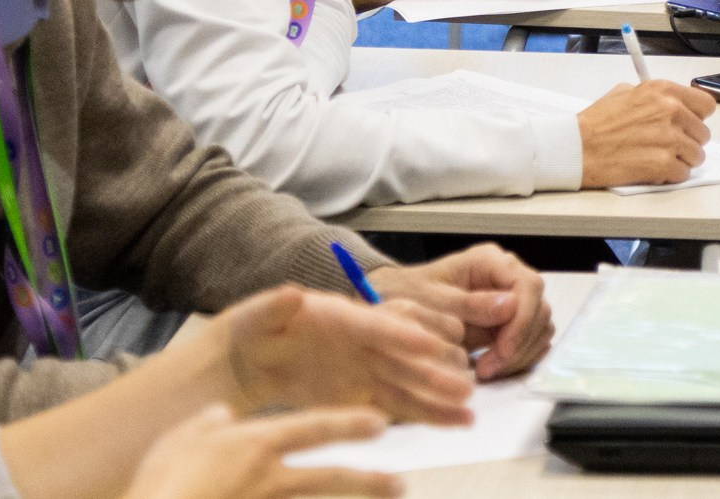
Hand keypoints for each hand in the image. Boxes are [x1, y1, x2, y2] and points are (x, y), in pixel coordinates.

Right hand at [123, 405, 399, 498]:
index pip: (312, 429)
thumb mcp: (175, 441)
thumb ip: (205, 424)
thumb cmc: (157, 485)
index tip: (380, 422)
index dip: (348, 424)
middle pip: (328, 478)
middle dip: (367, 479)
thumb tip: (221, 414)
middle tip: (400, 482)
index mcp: (252, 445)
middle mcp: (267, 479)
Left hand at [216, 285, 473, 423]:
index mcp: (343, 316)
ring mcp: (366, 368)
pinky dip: (426, 415)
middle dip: (434, 374)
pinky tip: (452, 423)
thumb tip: (288, 296)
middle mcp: (363, 342)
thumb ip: (275, 307)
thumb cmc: (257, 327)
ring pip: (409, 385)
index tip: (433, 343)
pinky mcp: (362, 393)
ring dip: (439, 399)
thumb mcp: (260, 313)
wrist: (250, 355)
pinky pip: (398, 406)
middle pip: (405, 358)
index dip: (405, 335)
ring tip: (469, 414)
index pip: (378, 324)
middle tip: (464, 386)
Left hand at [369, 245, 553, 379]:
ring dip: (520, 354)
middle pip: (538, 308)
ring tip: (486, 369)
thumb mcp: (431, 300)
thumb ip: (470, 304)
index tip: (503, 349)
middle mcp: (506, 276)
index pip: (528, 286)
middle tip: (489, 368)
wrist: (392, 304)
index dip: (522, 321)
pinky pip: (531, 341)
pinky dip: (518, 358)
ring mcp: (511, 299)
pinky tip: (493, 367)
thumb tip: (511, 305)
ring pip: (539, 327)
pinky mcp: (510, 322)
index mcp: (490, 261)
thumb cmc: (405, 295)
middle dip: (519, 343)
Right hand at [576, 80, 716, 186]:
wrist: (576, 148)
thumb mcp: (624, 93)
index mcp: (663, 91)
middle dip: (688, 141)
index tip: (690, 124)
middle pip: (703, 133)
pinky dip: (670, 175)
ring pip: (697, 155)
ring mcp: (670, 138)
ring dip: (681, 160)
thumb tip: (672, 103)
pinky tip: (653, 170)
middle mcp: (671, 111)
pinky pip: (683, 174)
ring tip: (658, 158)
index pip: (706, 104)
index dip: (697, 117)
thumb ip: (653, 97)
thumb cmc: (595, 124)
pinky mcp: (664, 164)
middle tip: (668, 146)